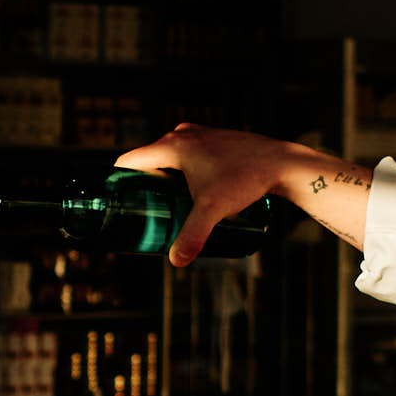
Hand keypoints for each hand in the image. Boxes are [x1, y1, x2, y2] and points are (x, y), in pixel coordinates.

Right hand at [114, 124, 353, 264]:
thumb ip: (192, 235)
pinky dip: (181, 169)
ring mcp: (199, 134)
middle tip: (143, 211)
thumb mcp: (213, 210)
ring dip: (163, 176)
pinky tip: (189, 190)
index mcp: (173, 146)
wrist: (280, 162)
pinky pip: (187, 153)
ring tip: (166, 204)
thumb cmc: (245, 180)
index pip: (130, 160)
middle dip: (143, 184)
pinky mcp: (214, 139)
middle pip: (149, 159)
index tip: (115, 200)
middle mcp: (183, 134)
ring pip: (169, 156)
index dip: (118, 180)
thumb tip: (176, 261)